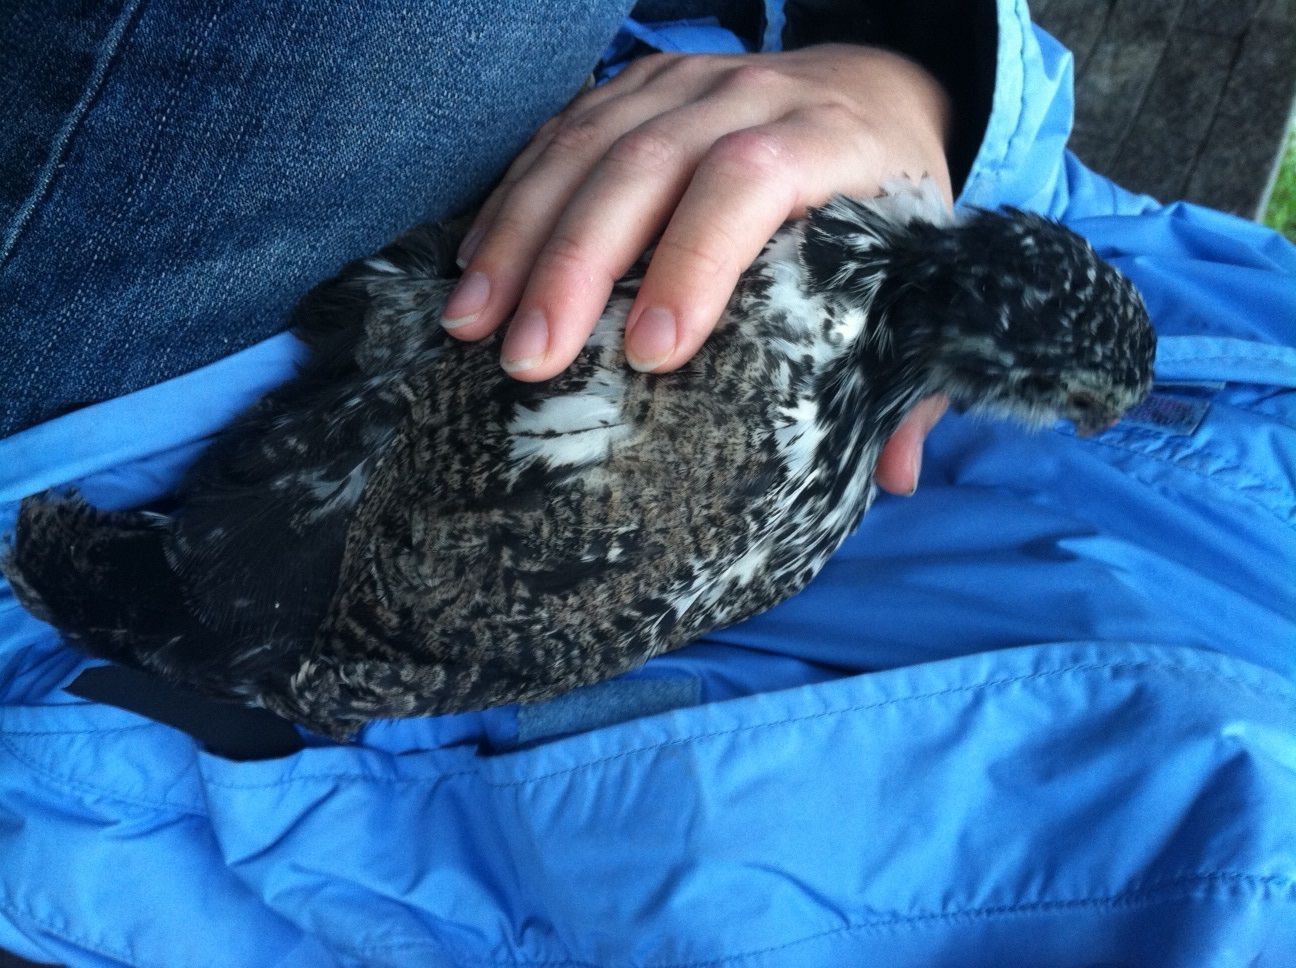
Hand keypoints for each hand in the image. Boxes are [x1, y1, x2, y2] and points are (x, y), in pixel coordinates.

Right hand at [444, 44, 953, 494]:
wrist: (871, 87)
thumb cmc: (889, 194)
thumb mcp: (916, 269)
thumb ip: (908, 365)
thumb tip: (891, 476)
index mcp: (830, 139)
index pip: (749, 181)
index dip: (694, 261)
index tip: (649, 354)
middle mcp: (751, 96)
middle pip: (647, 163)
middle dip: (575, 264)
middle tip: (527, 358)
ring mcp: (686, 83)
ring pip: (586, 145)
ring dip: (519, 235)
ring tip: (472, 321)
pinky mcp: (638, 87)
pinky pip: (558, 131)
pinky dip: (511, 199)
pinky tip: (475, 263)